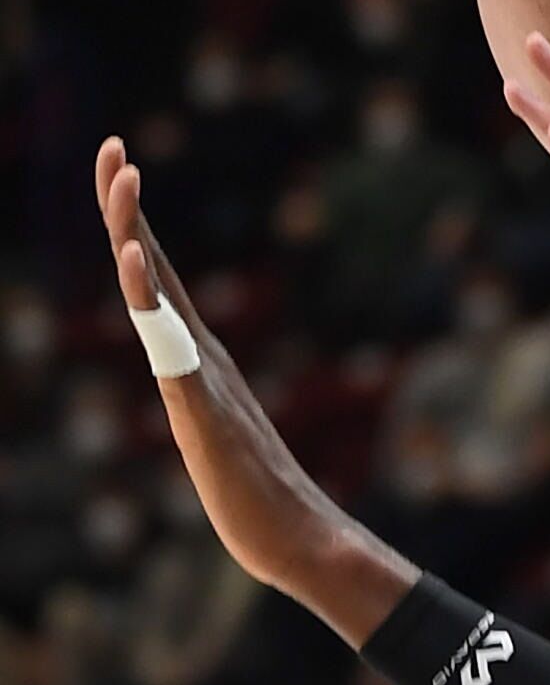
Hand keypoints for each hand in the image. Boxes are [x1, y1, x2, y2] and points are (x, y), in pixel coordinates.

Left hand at [94, 138, 411, 641]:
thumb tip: (204, 414)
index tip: (120, 169)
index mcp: (197, 357)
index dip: (132, 225)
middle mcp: (199, 352)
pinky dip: (148, 296)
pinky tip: (131, 260)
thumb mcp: (217, 446)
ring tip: (122, 176)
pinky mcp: (200, 405)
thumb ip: (209, 415)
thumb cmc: (264, 503)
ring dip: (133, 230)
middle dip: (126, 203)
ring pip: (156, 291)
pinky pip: (167, 341)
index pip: (155, 277)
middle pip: (151, 264)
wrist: (302, 539)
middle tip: (112, 145)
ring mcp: (202, 375)